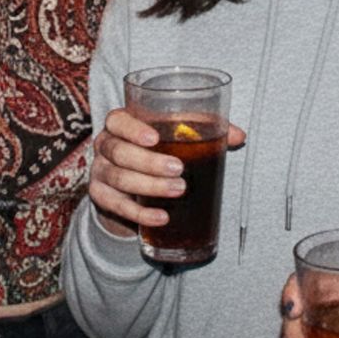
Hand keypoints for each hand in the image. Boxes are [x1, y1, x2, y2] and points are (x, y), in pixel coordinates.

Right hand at [88, 109, 245, 236]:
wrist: (130, 184)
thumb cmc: (157, 150)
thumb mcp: (176, 136)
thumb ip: (205, 130)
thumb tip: (239, 136)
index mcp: (120, 125)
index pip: (117, 120)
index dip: (132, 129)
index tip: (155, 139)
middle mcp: (105, 145)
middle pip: (118, 151)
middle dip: (149, 162)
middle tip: (179, 169)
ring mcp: (99, 171)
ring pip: (118, 178)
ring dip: (149, 186)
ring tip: (178, 190)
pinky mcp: (100, 197)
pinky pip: (115, 205)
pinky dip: (139, 213)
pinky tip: (160, 217)